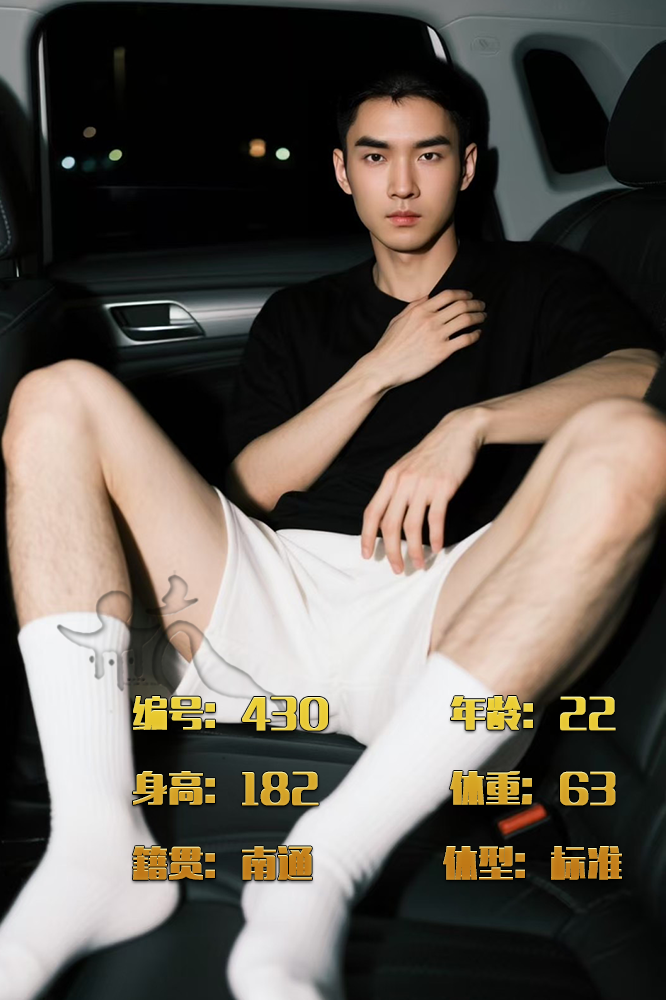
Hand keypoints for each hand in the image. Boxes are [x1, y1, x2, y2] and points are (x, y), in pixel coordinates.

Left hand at [361, 408, 487, 571]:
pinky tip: (437, 548)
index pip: (372, 513)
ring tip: (418, 564)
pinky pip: (435, 519)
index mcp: (390, 479)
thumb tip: (388, 518)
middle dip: (391, 551)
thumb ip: (396, 489)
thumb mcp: (406, 467)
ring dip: (415, 550)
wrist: (458, 431)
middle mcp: (402, 482)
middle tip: (396, 569)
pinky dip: (436, 537)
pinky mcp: (443, 487)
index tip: (367, 555)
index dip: (366, 537)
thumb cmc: (432, 453)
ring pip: (412, 526)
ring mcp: (423, 485)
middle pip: (390, 525)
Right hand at [369, 289, 485, 388]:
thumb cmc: (389, 344)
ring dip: (478, 317)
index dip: (463, 294)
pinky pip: (465, 339)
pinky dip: (475, 335)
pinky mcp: (441, 352)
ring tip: (482, 317)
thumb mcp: (398, 319)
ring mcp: (437, 336)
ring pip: (466, 320)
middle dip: (475, 304)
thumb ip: (414, 306)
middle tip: (481, 306)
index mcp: (420, 310)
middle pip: (461, 306)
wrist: (384, 366)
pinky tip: (477, 334)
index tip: (470, 296)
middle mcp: (430, 320)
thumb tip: (429, 297)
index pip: (448, 295)